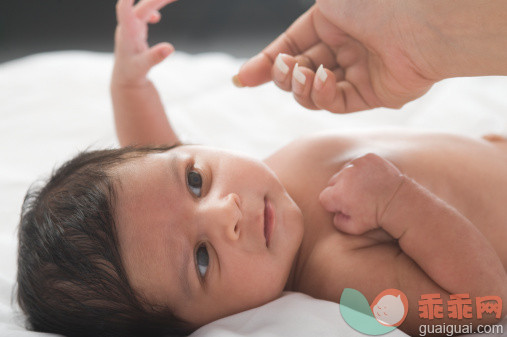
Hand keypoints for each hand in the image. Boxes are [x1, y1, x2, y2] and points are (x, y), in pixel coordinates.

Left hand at [113, 0, 176, 85]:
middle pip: (143, 6)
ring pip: (145, 8)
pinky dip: (153, 9)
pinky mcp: (136, 29)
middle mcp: (129, 26)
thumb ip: (155, 57)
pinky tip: (157, 17)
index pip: (124, 8)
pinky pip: (145, 13)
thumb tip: (170, 47)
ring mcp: (132, 26)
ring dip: (158, 1)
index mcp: (127, 32)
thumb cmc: (131, 72)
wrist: (125, 77)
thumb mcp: (143, 67)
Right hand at [235, 0, 443, 112]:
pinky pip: (335, 103)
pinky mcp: (371, 95)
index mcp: (331, 21)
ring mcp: (356, 72)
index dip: (263, 64)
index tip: (241, 80)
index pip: (289, 47)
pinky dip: (323, 95)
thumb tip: (277, 48)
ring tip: (304, 74)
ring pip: (311, 93)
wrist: (421, 21)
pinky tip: (326, 79)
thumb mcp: (326, 1)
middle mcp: (342, 48)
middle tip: (281, 70)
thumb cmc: (376, 3)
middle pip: (296, 73)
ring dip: (298, 87)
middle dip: (280, 75)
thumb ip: (298, 26)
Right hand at [319, 153, 404, 234]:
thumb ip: (338, 222)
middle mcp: (344, 176)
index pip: (325, 198)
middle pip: (333, 183)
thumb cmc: (377, 217)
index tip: (345, 208)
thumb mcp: (354, 228)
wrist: (400, 202)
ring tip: (364, 188)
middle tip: (355, 198)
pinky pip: (358, 162)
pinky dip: (362, 169)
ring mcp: (356, 164)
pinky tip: (371, 179)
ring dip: (351, 178)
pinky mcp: (368, 157)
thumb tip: (335, 214)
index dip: (334, 205)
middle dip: (341, 190)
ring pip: (345, 171)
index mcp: (338, 194)